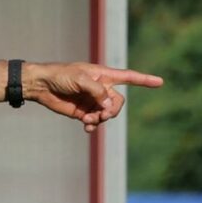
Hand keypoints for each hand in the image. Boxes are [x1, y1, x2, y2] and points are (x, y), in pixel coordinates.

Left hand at [27, 62, 162, 132]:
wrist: (41, 85)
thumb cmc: (60, 75)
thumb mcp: (80, 79)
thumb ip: (97, 91)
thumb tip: (108, 105)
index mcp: (103, 75)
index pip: (128, 77)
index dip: (144, 80)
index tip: (160, 82)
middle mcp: (100, 88)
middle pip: (118, 102)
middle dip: (112, 110)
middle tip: (102, 115)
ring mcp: (92, 101)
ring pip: (107, 113)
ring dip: (102, 119)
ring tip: (89, 120)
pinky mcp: (82, 111)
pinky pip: (95, 121)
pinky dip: (94, 126)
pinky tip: (87, 127)